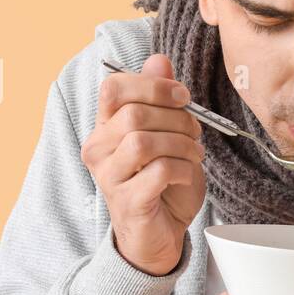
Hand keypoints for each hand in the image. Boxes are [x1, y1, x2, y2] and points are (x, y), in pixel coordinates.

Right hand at [80, 54, 206, 275]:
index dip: (153, 86)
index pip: (113, 87)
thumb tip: (158, 59)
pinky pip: (158, 171)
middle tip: (195, 132)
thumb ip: (160, 98)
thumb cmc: (162, 184)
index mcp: (105, 127)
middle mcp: (98, 149)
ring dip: (181, 145)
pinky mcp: (127, 201)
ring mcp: (108, 177)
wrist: (159, 235)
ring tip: (193, 155)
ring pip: (143, 142)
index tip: (183, 98)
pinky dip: (183, 170)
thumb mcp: (166, 134)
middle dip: (177, 119)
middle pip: (134, 114)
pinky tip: (187, 176)